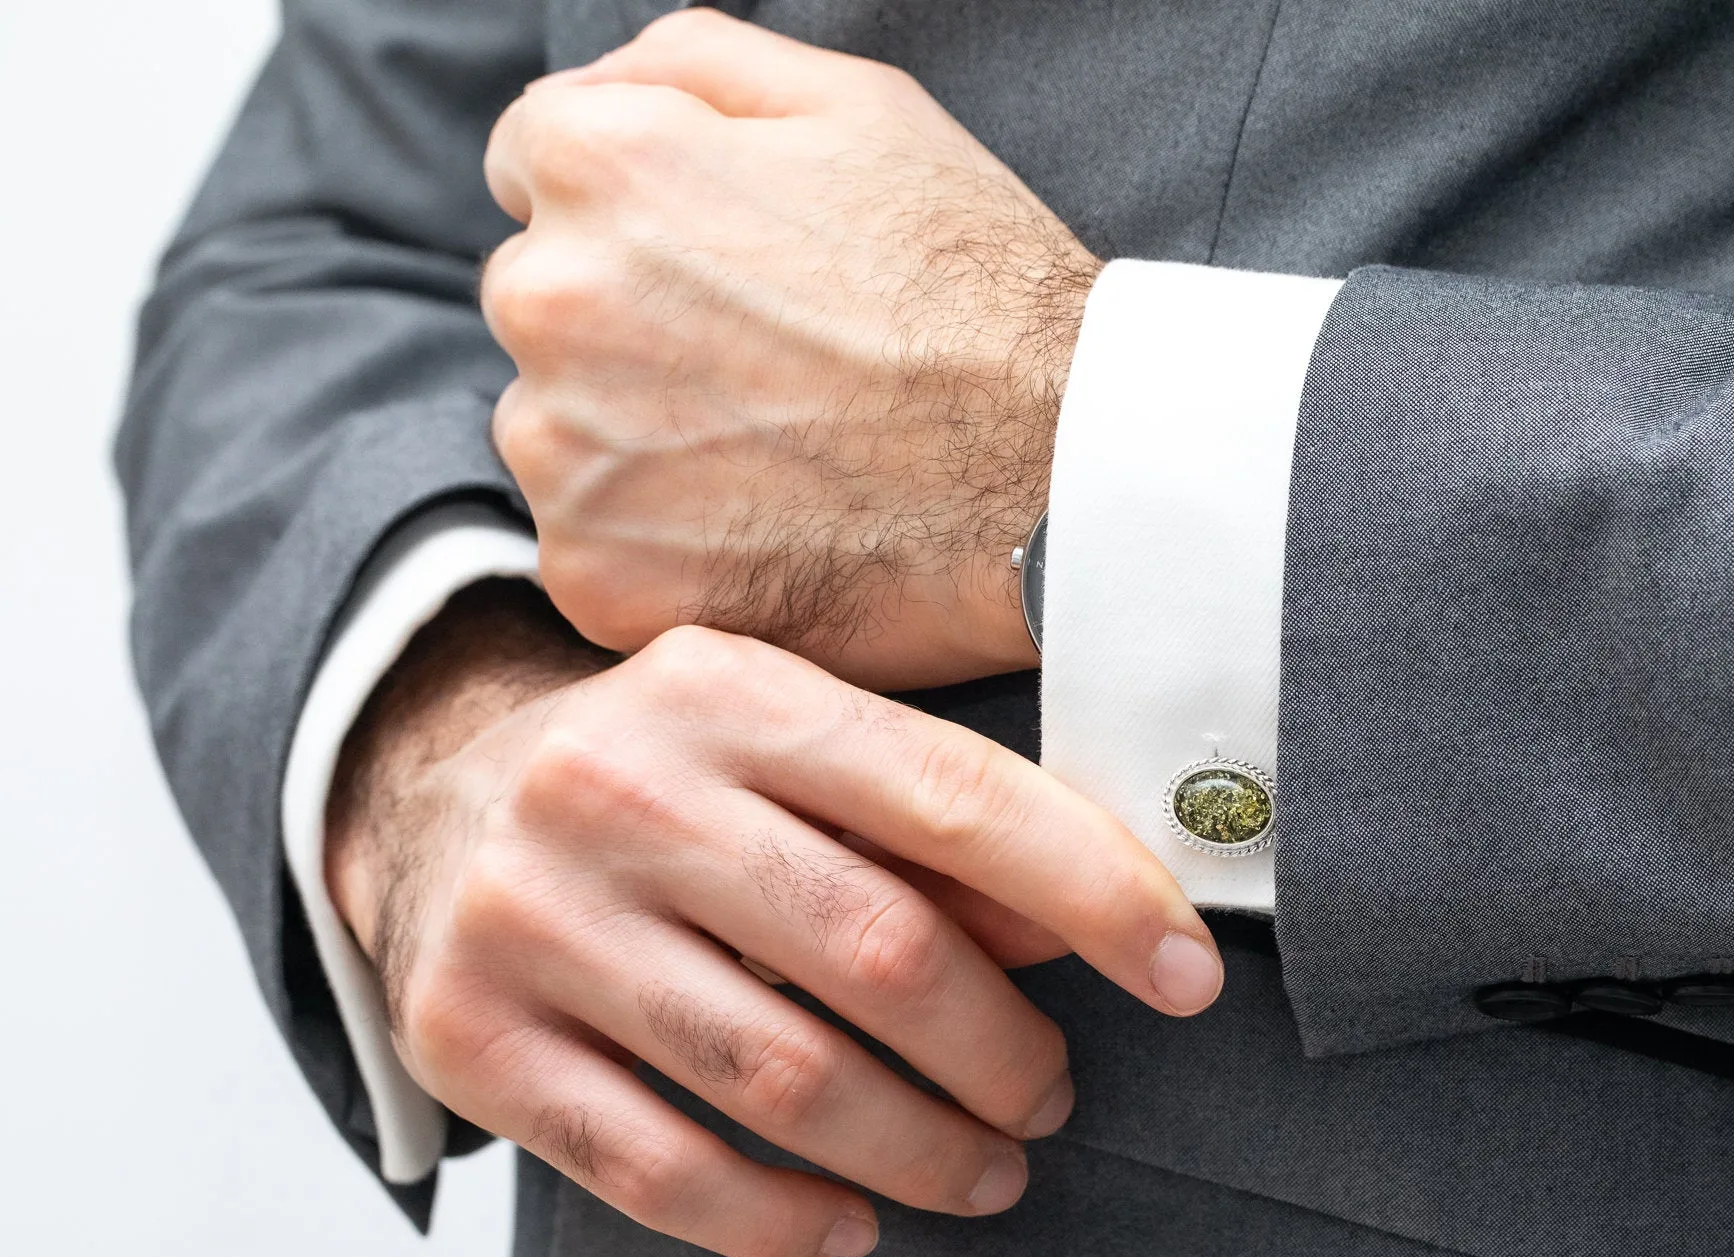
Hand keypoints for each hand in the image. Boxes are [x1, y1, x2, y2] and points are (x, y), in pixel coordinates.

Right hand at [327, 584, 1221, 1256]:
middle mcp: (616, 789)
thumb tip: (1094, 922)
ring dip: (920, 1152)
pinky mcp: (468, 1036)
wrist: (428, 789)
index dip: (1093, 893)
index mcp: (727, 690)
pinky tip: (854, 1223)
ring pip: (780, 1080)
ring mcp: (529, 917)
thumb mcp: (795, 742)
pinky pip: (656, 1170)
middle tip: (1050, 1097)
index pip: (953, 798)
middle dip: (1004, 1053)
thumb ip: (934, 823)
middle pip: (877, 953)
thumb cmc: (672, 775)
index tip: (1185, 976)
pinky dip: (779, 1221)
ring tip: (988, 1173)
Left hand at [480, 8, 1095, 688]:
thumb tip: (598, 90)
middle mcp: (548, 300)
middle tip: (770, 366)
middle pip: (541, 304)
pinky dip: (662, 553)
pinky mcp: (600, 577)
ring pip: (558, 432)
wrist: (1060, 473)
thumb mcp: (854, 104)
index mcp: (599, 165)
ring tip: (778, 454)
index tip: (723, 266)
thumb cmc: (973, 285)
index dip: (640, 209)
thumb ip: (688, 62)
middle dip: (628, 324)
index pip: (533, 167)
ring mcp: (565, 452)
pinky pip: (594, 552)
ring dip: (635, 441)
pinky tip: (767, 529)